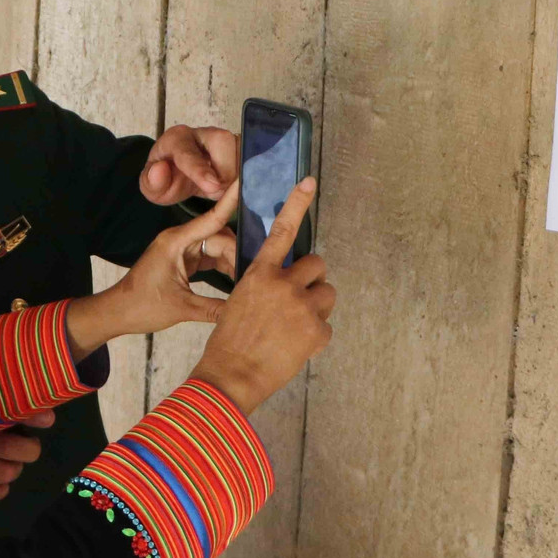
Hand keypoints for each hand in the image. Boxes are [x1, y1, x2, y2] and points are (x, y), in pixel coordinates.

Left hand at [65, 189, 238, 354]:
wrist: (118, 312)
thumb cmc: (142, 306)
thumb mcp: (182, 308)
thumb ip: (214, 308)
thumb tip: (243, 309)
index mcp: (176, 241)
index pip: (211, 218)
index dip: (230, 202)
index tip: (245, 183)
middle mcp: (179, 240)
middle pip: (219, 236)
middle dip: (237, 252)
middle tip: (255, 272)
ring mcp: (181, 249)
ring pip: (216, 247)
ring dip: (231, 261)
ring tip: (249, 277)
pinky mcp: (183, 260)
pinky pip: (209, 257)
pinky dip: (222, 267)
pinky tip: (236, 278)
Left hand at [141, 124, 237, 203]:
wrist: (180, 172)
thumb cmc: (167, 178)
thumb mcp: (151, 187)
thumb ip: (152, 182)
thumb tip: (160, 170)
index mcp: (177, 139)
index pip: (189, 153)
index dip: (201, 170)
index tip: (213, 185)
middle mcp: (203, 133)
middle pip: (224, 146)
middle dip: (224, 175)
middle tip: (212, 190)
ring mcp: (225, 137)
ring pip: (242, 152)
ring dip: (235, 177)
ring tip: (219, 186)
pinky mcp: (241, 145)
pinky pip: (254, 158)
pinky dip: (246, 176)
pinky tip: (232, 183)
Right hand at [189, 178, 332, 413]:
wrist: (232, 375)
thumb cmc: (230, 340)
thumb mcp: (239, 301)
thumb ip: (264, 284)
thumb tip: (286, 280)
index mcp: (260, 274)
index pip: (282, 231)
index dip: (296, 204)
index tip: (309, 182)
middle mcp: (285, 285)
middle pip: (317, 265)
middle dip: (311, 280)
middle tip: (297, 299)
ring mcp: (304, 307)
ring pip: (327, 294)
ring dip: (316, 306)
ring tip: (294, 326)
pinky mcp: (317, 331)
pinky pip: (326, 326)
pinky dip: (315, 336)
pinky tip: (294, 346)